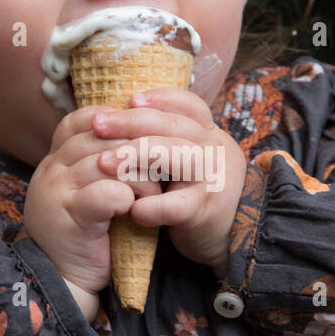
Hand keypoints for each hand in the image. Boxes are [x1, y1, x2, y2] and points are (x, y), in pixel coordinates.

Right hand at [22, 104, 154, 295]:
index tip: (145, 140)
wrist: (63, 281)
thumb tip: (140, 135)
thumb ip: (102, 164)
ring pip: (109, 162)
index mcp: (54, 158)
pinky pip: (108, 192)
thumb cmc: (86, 234)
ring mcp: (57, 191)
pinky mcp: (71, 217)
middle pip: (103, 138)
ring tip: (153, 194)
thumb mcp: (89, 191)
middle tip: (163, 170)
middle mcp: (51, 169)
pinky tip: (137, 212)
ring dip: (141, 177)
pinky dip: (131, 199)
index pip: (84, 119)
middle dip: (140, 150)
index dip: (119, 123)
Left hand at [89, 87, 246, 276]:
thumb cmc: (200, 195)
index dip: (159, 99)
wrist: (236, 237)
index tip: (128, 99)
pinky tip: (129, 208)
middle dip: (131, 122)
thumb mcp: (193, 160)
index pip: (188, 106)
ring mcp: (212, 180)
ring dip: (134, 156)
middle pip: (174, 126)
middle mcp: (214, 151)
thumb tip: (125, 113)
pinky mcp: (203, 212)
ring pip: (174, 156)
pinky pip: (173, 206)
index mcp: (210, 135)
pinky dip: (148, 207)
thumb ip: (171, 140)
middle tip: (98, 125)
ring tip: (103, 163)